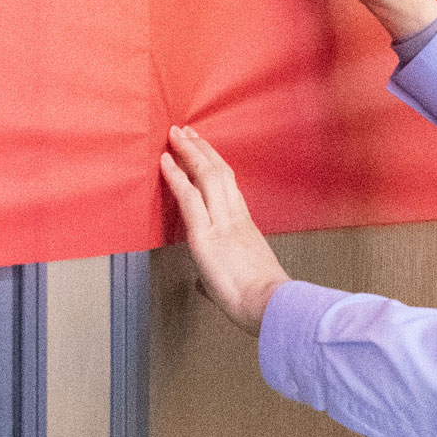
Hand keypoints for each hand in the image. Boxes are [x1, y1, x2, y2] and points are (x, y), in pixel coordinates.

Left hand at [159, 125, 288, 331]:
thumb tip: (203, 283)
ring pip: (205, 177)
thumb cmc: (263, 301)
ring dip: (188, 153)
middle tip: (189, 132)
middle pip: (219, 173)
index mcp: (246, 228)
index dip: (216, 166)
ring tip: (175, 135)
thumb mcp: (243, 281)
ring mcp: (221, 224)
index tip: (206, 152)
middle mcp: (235, 219)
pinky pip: (188, 197)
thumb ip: (219, 277)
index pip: (230, 188)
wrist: (270, 304)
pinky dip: (175, 176)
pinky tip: (165, 161)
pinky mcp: (205, 236)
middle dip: (202, 150)